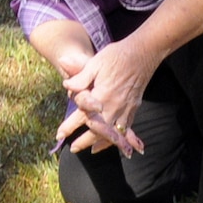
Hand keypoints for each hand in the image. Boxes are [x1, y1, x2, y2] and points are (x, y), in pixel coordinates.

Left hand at [58, 37, 157, 156]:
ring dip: (102, 143)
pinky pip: (126, 129)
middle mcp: (114, 106)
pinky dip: (119, 138)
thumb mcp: (95, 63)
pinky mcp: (134, 108)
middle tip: (73, 149)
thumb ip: (80, 77)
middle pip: (97, 130)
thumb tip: (66, 86)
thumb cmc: (116, 56)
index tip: (59, 135)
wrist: (143, 53)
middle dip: (84, 141)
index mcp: (102, 95)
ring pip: (112, 133)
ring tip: (92, 150)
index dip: (69, 126)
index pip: (81, 116)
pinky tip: (116, 142)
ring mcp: (126, 109)